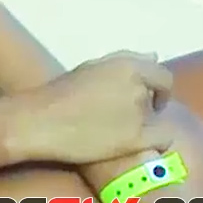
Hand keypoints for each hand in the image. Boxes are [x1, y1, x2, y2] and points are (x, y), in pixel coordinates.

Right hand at [5, 51, 176, 164]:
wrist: (39, 120)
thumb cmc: (59, 92)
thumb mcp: (90, 67)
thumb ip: (123, 62)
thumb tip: (154, 57)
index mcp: (127, 65)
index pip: (162, 76)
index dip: (157, 89)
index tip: (145, 99)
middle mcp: (138, 85)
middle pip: (160, 99)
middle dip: (150, 107)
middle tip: (125, 118)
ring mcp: (139, 112)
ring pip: (161, 122)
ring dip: (146, 127)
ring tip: (117, 132)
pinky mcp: (136, 138)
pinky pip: (161, 141)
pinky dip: (151, 145)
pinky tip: (129, 146)